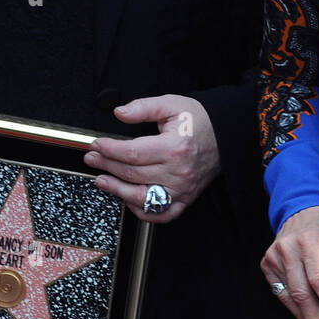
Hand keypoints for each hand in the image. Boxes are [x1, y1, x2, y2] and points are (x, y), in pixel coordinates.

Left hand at [84, 96, 218, 222]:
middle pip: (132, 173)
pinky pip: (160, 214)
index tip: (97, 144)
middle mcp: (178, 171)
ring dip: (116, 190)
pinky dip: (141, 211)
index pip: (132, 153)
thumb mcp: (172, 105)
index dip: (109, 149)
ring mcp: (182, 189)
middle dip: (106, 165)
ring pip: (141, 197)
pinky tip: (127, 199)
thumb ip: (144, 107)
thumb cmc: (199, 121)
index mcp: (174, 147)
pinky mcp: (185, 199)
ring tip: (101, 180)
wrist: (225, 135)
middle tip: (92, 157)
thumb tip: (120, 113)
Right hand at [261, 206, 318, 318]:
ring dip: (305, 315)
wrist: (300, 210)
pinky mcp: (267, 264)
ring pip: (291, 296)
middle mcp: (288, 248)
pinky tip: (304, 312)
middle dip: (316, 318)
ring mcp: (275, 257)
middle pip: (302, 293)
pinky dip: (294, 306)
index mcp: (309, 240)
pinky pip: (281, 293)